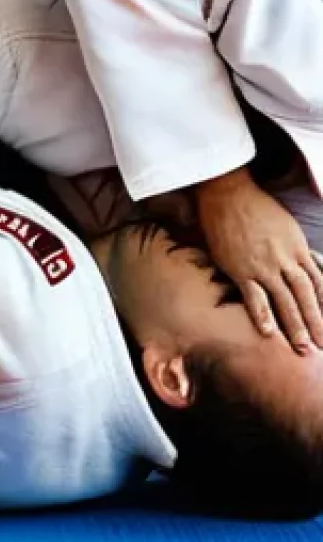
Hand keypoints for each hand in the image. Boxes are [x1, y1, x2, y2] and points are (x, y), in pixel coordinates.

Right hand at [196, 167, 322, 351]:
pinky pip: (254, 296)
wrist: (229, 194)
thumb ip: (296, 248)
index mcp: (299, 248)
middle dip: (316, 322)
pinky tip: (268, 332)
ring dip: (296, 325)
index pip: (319, 283)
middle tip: (322, 346)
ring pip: (285, 300)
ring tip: (303, 347)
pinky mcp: (240, 268)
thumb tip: (306, 262)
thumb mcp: (287, 226)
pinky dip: (262, 314)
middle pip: (306, 296)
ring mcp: (263, 265)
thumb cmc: (256, 207)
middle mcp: (286, 259)